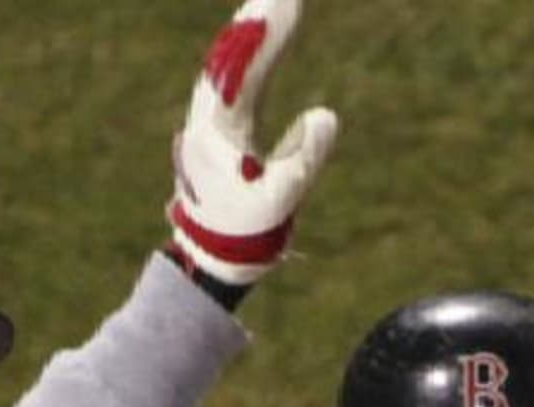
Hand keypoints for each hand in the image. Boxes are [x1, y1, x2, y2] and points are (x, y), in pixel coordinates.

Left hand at [166, 0, 339, 289]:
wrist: (215, 255)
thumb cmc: (247, 232)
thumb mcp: (281, 199)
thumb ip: (304, 158)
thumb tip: (326, 115)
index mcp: (215, 133)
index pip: (236, 72)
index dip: (261, 37)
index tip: (284, 4)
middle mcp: (207, 120)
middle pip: (230, 58)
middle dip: (257, 23)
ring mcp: (212, 122)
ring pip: (230, 65)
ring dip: (253, 33)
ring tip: (277, 1)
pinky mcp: (224, 128)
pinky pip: (236, 80)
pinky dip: (252, 53)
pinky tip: (266, 32)